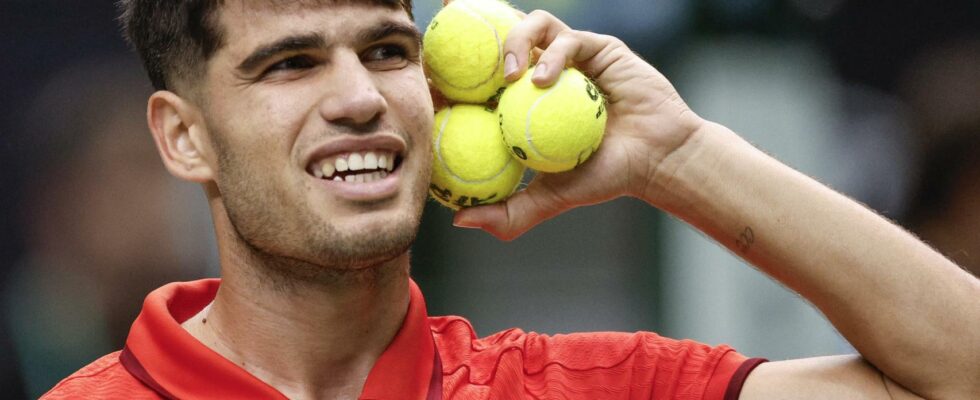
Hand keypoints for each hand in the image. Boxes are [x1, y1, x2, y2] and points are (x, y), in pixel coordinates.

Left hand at [445, 5, 704, 239]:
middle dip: (467, 28)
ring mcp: (565, 56)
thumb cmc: (604, 176)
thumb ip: (509, 213)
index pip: (477, 80)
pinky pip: (565, 40)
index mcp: (520, 101)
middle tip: (446, 40)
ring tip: (509, 76)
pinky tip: (544, 80)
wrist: (656, 159)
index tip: (429, 81)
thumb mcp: (549, 198)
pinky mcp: (593, 46)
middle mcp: (539, 72)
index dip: (450, 73)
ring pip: (529, 27)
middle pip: (497, 39)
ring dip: (513, 42)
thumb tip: (458, 221)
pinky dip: (551, 56)